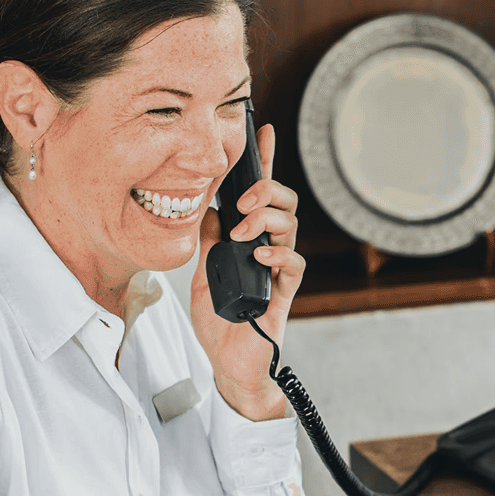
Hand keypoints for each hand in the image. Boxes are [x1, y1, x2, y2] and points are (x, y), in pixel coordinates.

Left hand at [189, 121, 304, 420]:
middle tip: (243, 200)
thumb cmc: (219, 321)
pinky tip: (261, 254)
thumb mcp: (201, 273)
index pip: (259, 195)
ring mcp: (278, 270)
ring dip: (267, 220)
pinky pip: (293, 265)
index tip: (262, 132)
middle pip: (283, 203)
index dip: (263, 163)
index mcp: (249, 239)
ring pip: (291, 226)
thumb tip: (206, 209)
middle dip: (266, 191)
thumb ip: (206, 242)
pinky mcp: (284, 293)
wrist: (228, 362)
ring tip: (243, 232)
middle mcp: (268, 249)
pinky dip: (279, 254)